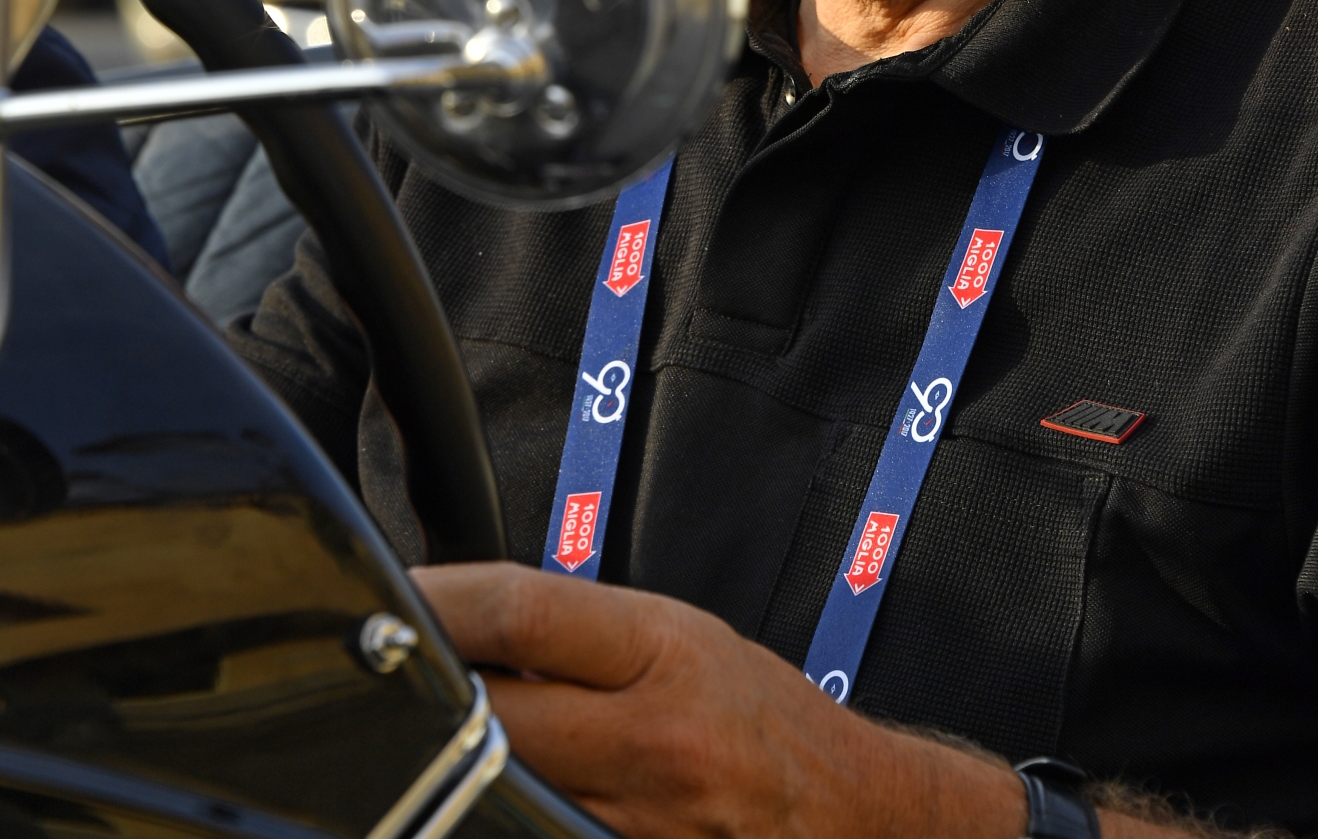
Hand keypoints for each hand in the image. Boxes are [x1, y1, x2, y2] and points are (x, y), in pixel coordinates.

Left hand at [411, 560, 1026, 838]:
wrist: (852, 816)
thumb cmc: (765, 720)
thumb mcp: (683, 639)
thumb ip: (585, 635)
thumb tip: (476, 624)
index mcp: (663, 652)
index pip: (521, 610)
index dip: (439, 599)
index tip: (390, 591)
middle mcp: (648, 738)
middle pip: (488, 710)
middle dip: (424, 689)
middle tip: (377, 666)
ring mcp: (635, 824)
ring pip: (499, 789)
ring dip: (451, 761)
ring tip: (423, 736)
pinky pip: (537, 835)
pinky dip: (500, 813)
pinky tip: (484, 790)